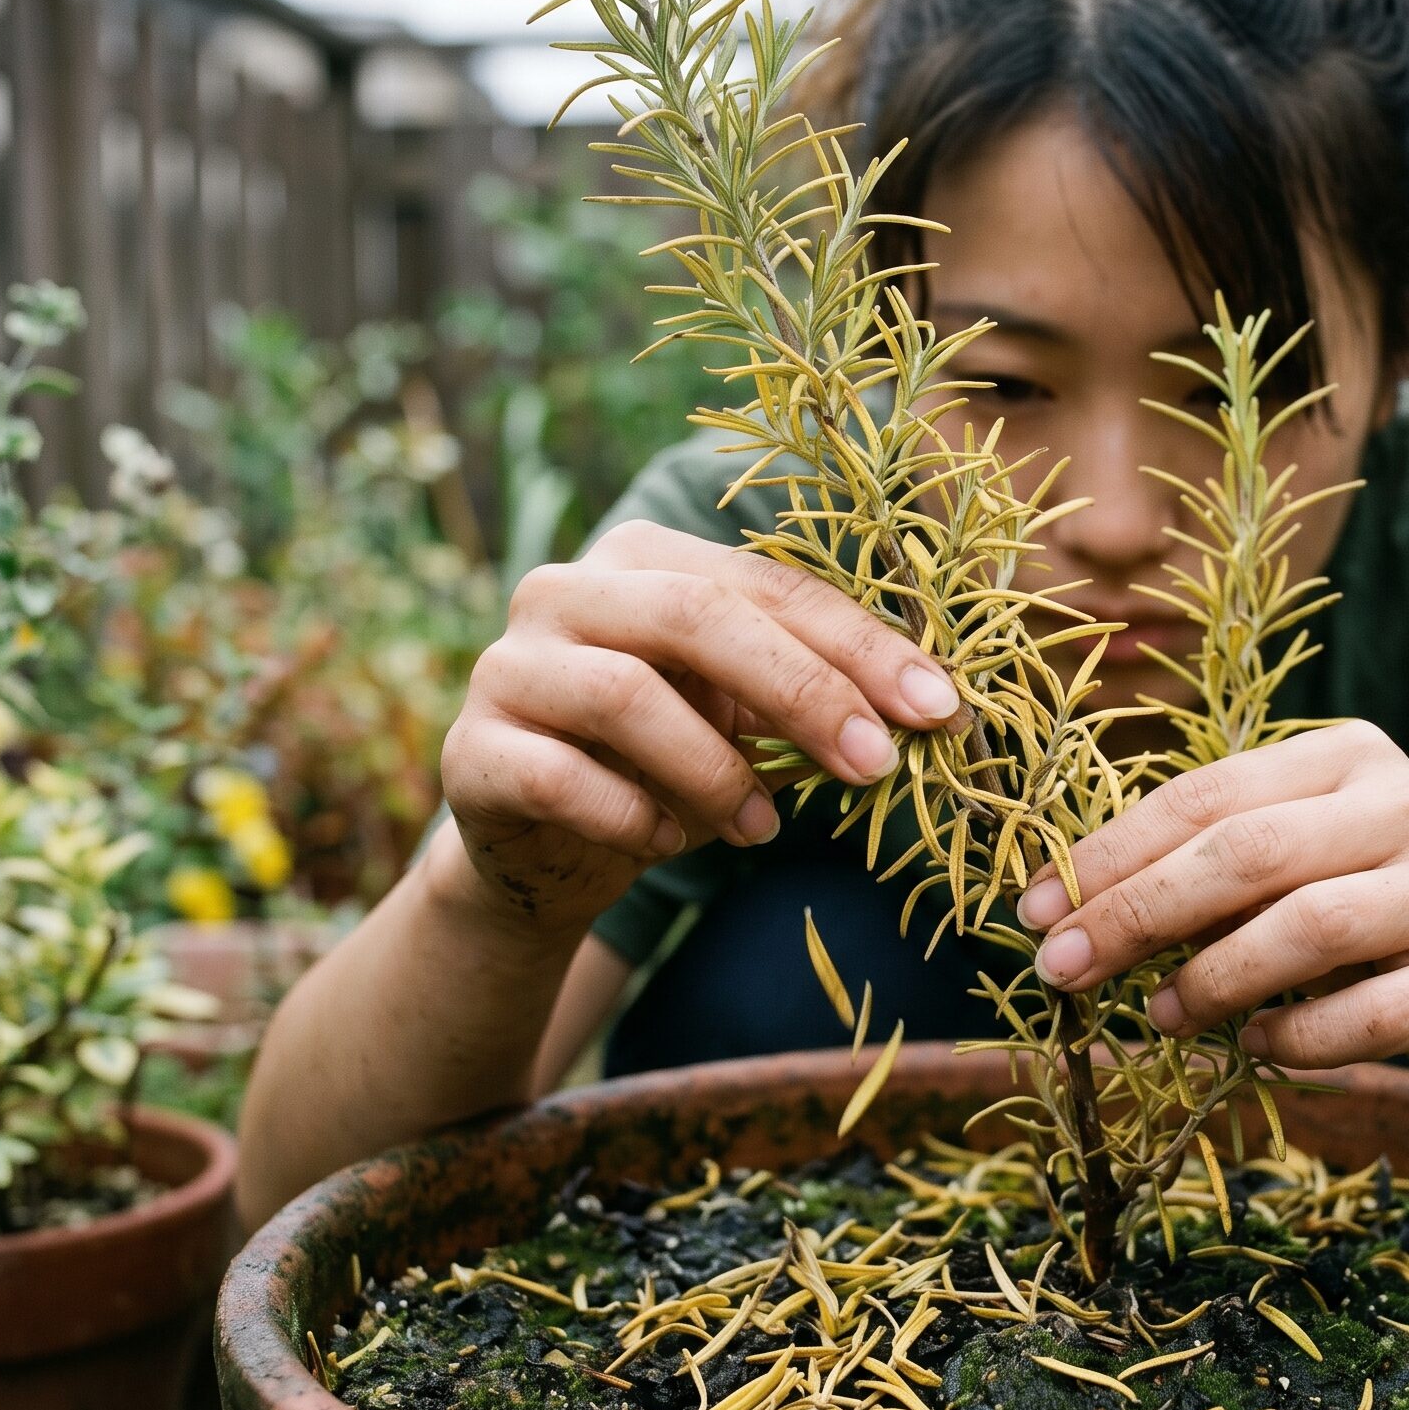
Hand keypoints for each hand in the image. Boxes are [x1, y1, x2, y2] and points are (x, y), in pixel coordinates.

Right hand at [438, 521, 962, 932]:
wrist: (542, 850)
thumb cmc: (663, 766)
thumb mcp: (743, 719)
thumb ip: (810, 693)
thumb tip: (928, 708)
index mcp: (644, 559)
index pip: (767, 584)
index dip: (858, 644)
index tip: (937, 707)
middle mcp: (565, 590)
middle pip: (698, 617)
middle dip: (803, 691)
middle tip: (874, 765)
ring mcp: (507, 666)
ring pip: (625, 695)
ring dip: (715, 771)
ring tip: (762, 828)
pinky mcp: (471, 750)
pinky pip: (560, 777)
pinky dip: (631, 817)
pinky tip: (664, 843)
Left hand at [1015, 721, 1408, 1095]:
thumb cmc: (1377, 917)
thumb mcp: (1301, 866)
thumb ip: (1211, 870)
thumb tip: (1067, 910)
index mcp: (1350, 755)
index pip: (1206, 793)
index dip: (1109, 853)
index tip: (1031, 909)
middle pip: (1246, 852)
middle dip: (1134, 913)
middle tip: (1062, 968)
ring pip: (1307, 926)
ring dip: (1210, 978)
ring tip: (1158, 1015)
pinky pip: (1367, 1015)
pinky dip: (1292, 1038)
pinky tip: (1252, 1047)